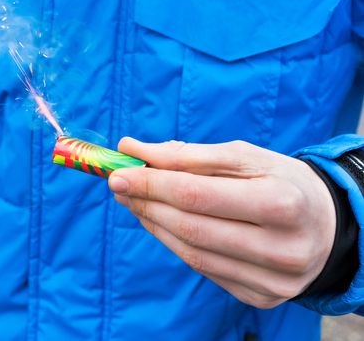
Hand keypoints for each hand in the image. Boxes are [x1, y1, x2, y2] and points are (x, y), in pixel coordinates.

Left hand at [109, 137, 335, 308]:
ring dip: (154, 225)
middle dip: (146, 203)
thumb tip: (134, 149)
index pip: (196, 195)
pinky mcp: (261, 296)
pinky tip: (162, 223)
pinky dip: (175, 244)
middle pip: (190, 227)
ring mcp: (271, 280)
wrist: (326, 226)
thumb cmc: (282, 182)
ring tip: (136, 202)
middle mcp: (280, 248)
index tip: (119, 173)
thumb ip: (188, 155)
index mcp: (281, 202)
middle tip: (121, 186)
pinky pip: (204, 270)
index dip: (151, 184)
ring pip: (192, 254)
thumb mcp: (244, 157)